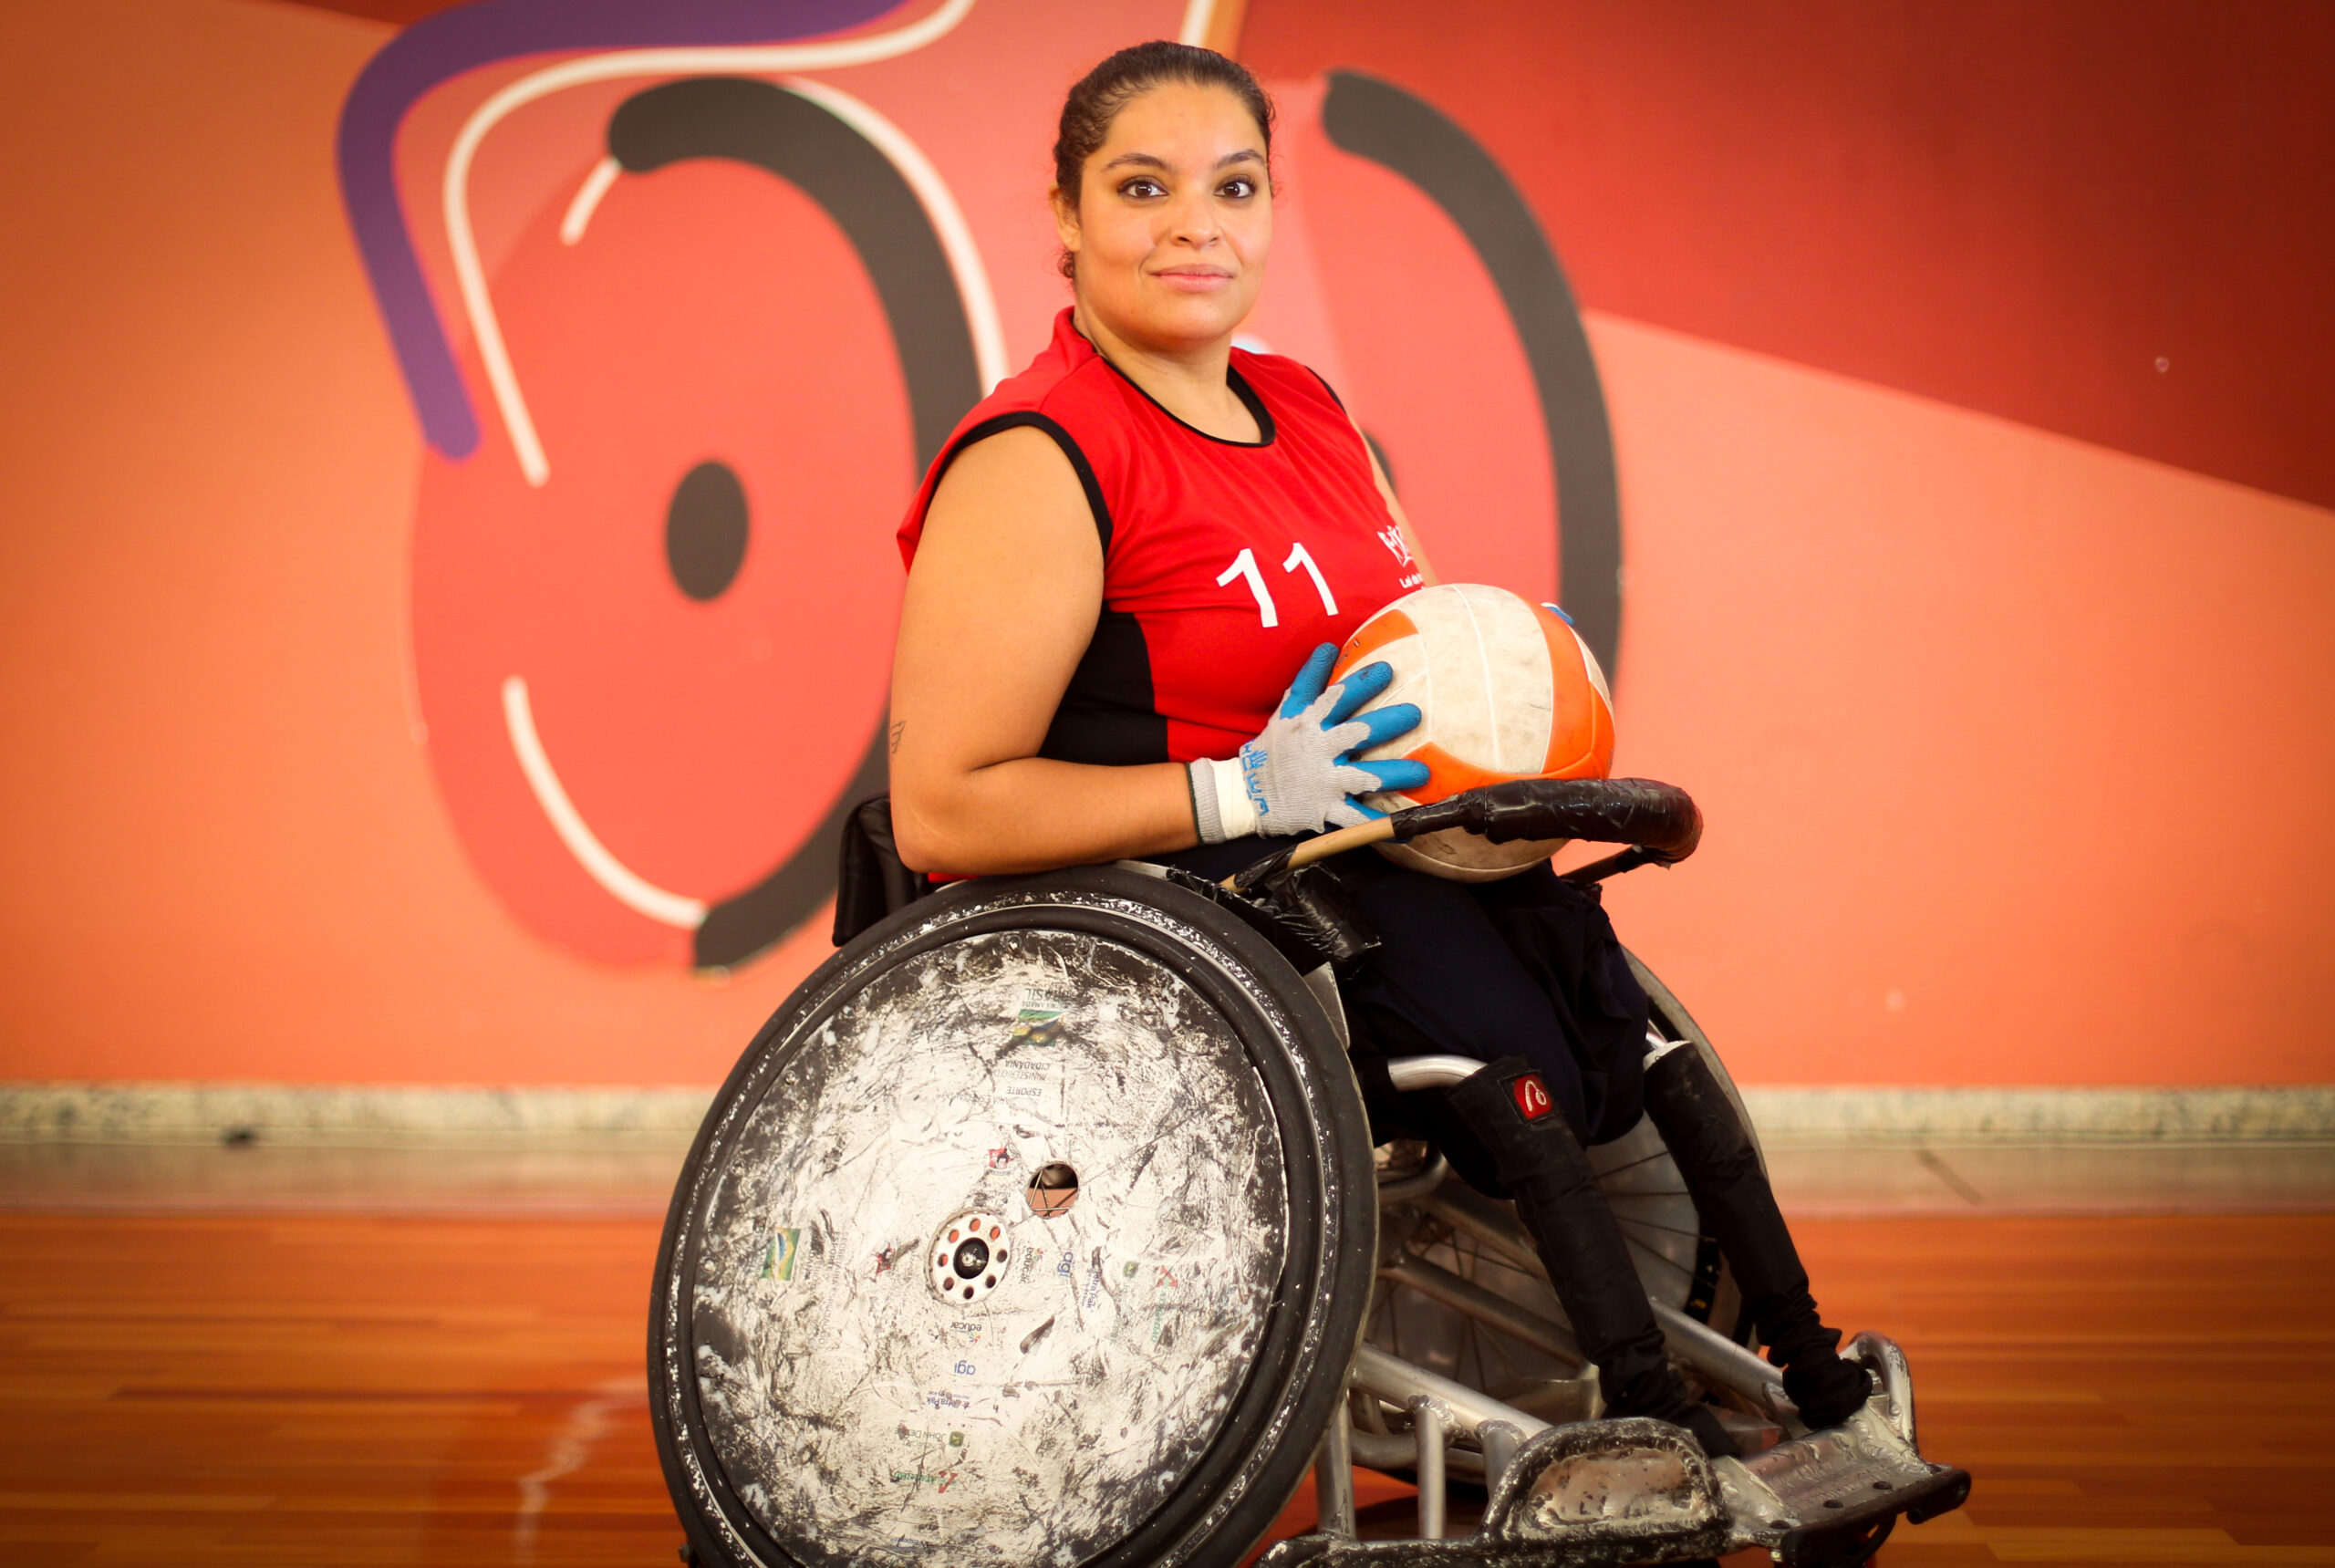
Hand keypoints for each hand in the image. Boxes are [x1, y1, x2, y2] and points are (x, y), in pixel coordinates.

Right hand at [1190, 644, 1432, 841]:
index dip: (1362, 683)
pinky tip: (1402, 831)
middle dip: (1386, 724)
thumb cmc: (1275, 748)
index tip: (1387, 671)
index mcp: (1311, 724)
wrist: (1248, 793)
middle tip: (1415, 714)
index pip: (1338, 698)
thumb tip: (1327, 646)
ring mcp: (1324, 782)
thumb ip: (1309, 680)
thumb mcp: (1288, 709)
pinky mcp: (1325, 810)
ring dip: (1394, 775)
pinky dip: (1377, 826)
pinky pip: (1355, 819)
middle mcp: (1320, 751)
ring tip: (1423, 773)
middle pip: (1357, 734)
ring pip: (1363, 777)